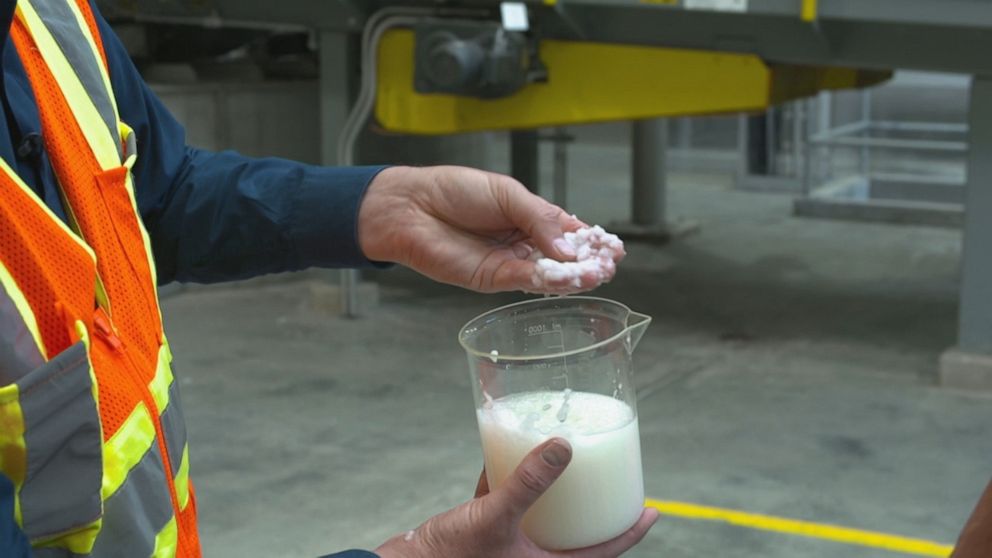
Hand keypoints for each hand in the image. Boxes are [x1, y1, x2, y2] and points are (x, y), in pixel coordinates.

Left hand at [357, 166, 622, 293]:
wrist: (413, 207)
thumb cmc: (454, 191)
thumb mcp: (506, 193)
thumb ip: (539, 218)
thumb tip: (568, 246)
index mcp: (529, 216)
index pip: (568, 232)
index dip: (592, 241)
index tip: (614, 248)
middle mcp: (523, 242)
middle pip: (564, 257)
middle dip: (588, 262)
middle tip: (609, 265)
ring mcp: (509, 262)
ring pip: (550, 273)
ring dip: (574, 276)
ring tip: (597, 274)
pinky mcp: (493, 279)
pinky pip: (527, 281)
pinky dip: (549, 282)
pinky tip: (567, 278)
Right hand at [374, 438, 658, 557]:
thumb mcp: (493, 518)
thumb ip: (528, 482)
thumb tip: (564, 446)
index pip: (602, 553)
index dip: (629, 532)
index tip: (652, 510)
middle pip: (576, 535)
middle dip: (593, 509)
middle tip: (610, 479)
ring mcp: (508, 549)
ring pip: (543, 521)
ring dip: (552, 495)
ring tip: (564, 463)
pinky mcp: (483, 537)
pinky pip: (508, 508)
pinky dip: (510, 484)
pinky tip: (505, 457)